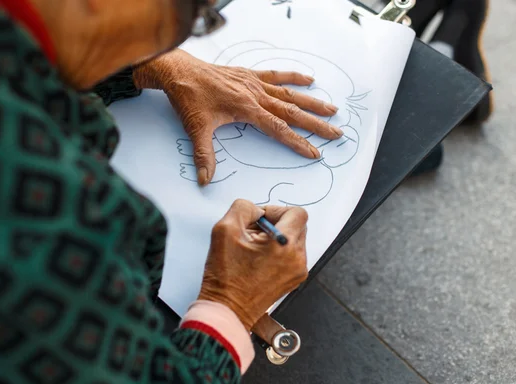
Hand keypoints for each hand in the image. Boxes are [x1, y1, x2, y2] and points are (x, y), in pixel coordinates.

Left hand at [133, 50, 342, 185]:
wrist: (180, 71)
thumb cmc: (189, 98)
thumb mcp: (196, 128)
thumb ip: (204, 155)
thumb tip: (205, 180)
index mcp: (246, 109)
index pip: (279, 129)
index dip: (298, 142)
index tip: (314, 152)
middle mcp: (255, 95)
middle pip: (292, 112)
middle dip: (315, 124)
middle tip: (335, 133)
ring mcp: (254, 83)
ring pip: (289, 94)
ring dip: (312, 102)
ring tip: (332, 109)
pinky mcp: (250, 75)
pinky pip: (277, 75)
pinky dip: (293, 77)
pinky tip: (309, 79)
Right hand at [198, 200, 307, 330]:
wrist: (227, 310)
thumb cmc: (225, 276)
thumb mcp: (225, 229)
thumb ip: (243, 208)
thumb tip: (256, 209)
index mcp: (285, 245)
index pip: (297, 212)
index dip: (276, 210)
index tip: (259, 220)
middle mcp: (297, 258)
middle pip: (297, 225)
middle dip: (275, 224)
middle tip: (253, 234)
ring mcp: (297, 271)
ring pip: (294, 240)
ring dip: (276, 238)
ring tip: (254, 250)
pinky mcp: (293, 280)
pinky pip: (292, 255)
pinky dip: (278, 252)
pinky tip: (258, 260)